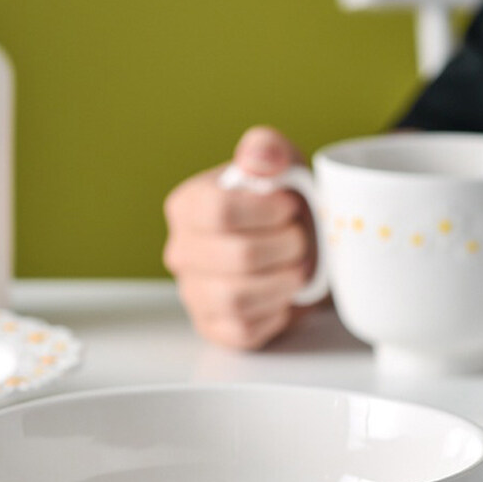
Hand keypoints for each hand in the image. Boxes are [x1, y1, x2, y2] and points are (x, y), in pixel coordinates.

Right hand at [163, 126, 314, 349]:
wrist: (299, 252)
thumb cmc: (285, 209)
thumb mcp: (283, 167)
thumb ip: (269, 150)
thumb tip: (259, 158)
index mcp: (187, 206)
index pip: (219, 210)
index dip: (268, 211)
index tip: (291, 207)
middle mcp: (181, 252)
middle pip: (238, 256)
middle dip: (286, 248)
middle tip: (301, 241)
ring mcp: (194, 294)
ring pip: (237, 298)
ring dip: (282, 283)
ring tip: (297, 270)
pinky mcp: (213, 329)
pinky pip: (244, 330)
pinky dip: (276, 314)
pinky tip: (283, 296)